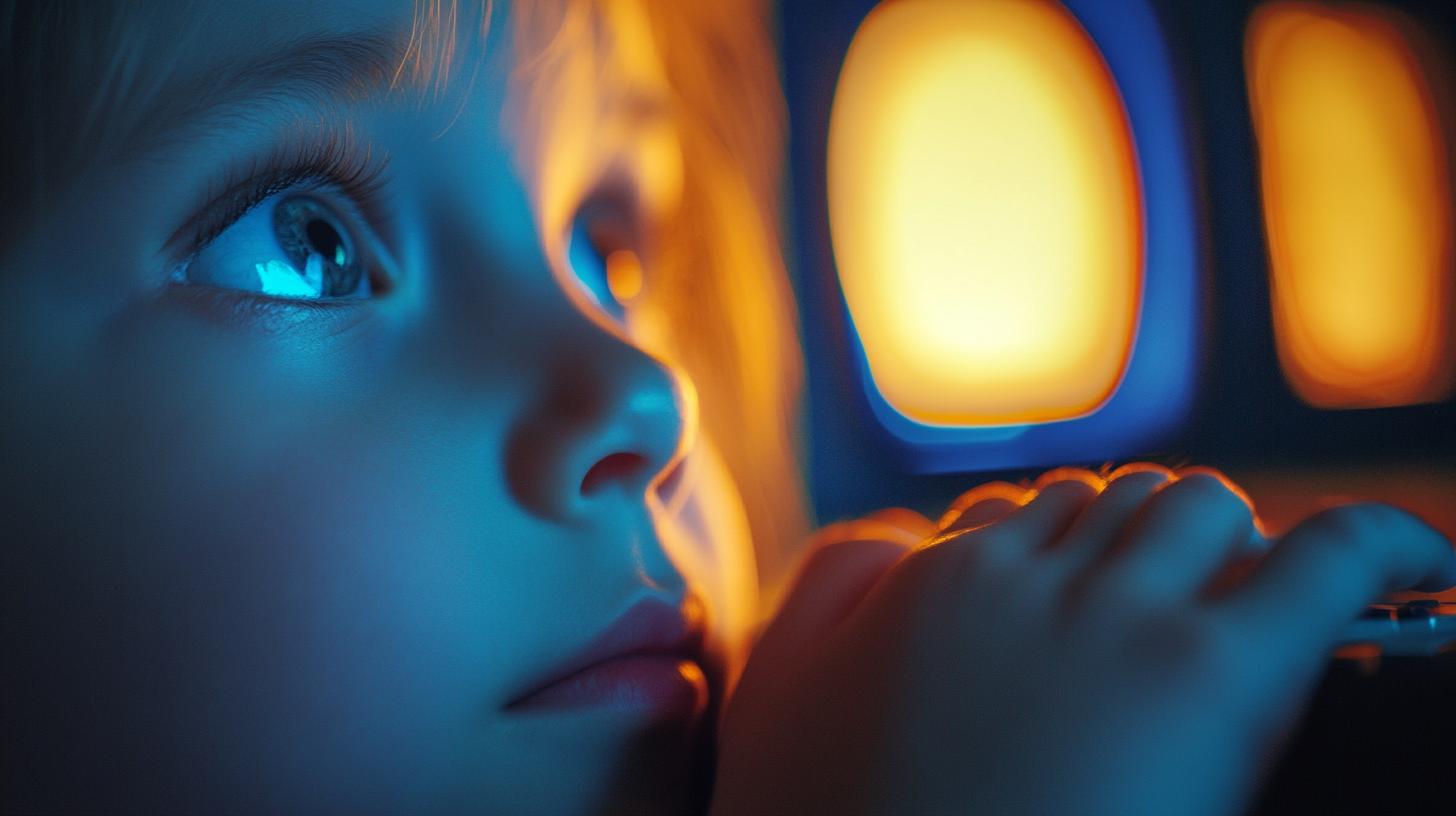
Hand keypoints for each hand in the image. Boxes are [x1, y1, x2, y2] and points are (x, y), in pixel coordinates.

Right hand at [710, 465, 1455, 815]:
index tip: (1099, 594)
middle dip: (1153, 539)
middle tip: (1177, 605)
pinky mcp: (1214, 676)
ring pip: (1202, 507)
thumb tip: (899, 540)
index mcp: (934, 589)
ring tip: (1251, 603)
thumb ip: (832, 598)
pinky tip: (1420, 556)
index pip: (1034, 514)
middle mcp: (1027, 580)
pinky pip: (1327, 555)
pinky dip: (1385, 539)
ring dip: (1231, 544)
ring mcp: (1120, 618)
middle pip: (1117, 501)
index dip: (1079, 550)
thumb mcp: (785, 707)